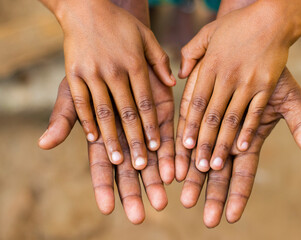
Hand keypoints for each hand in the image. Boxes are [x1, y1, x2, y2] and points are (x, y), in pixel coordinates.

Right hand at [38, 67, 174, 221]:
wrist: (116, 44)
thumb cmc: (89, 70)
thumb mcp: (73, 92)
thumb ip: (64, 118)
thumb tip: (44, 144)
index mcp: (102, 135)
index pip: (103, 166)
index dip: (104, 186)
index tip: (106, 208)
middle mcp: (125, 136)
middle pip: (129, 169)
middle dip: (134, 191)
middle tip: (139, 215)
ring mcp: (145, 127)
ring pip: (151, 159)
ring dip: (155, 179)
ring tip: (161, 201)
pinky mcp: (164, 114)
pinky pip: (169, 138)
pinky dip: (171, 155)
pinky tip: (175, 173)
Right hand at [48, 0, 174, 168]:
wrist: (88, 7)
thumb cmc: (121, 24)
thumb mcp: (145, 37)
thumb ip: (159, 60)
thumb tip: (172, 82)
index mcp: (134, 65)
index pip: (145, 103)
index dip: (150, 127)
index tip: (155, 149)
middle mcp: (114, 71)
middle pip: (127, 113)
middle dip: (134, 141)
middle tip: (141, 166)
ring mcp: (92, 73)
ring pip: (104, 112)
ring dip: (110, 138)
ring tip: (117, 160)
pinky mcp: (73, 73)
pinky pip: (81, 102)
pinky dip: (86, 120)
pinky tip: (92, 140)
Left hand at [178, 67, 300, 227]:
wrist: (252, 51)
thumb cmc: (275, 77)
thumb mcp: (290, 100)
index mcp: (249, 141)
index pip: (243, 174)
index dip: (237, 195)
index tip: (231, 216)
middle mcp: (228, 139)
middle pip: (220, 173)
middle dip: (212, 194)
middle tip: (205, 218)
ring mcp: (212, 127)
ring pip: (202, 158)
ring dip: (194, 177)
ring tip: (185, 198)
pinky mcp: (198, 112)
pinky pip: (189, 135)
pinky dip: (184, 151)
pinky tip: (176, 168)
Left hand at [179, 1, 293, 171]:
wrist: (272, 16)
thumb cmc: (237, 26)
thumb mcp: (209, 32)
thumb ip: (192, 52)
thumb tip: (181, 72)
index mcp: (210, 67)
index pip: (196, 102)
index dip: (190, 126)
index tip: (184, 147)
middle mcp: (227, 78)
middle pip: (212, 116)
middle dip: (203, 143)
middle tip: (197, 167)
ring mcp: (247, 83)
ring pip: (232, 119)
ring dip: (222, 144)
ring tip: (214, 165)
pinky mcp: (266, 86)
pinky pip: (255, 112)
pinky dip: (248, 130)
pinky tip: (241, 149)